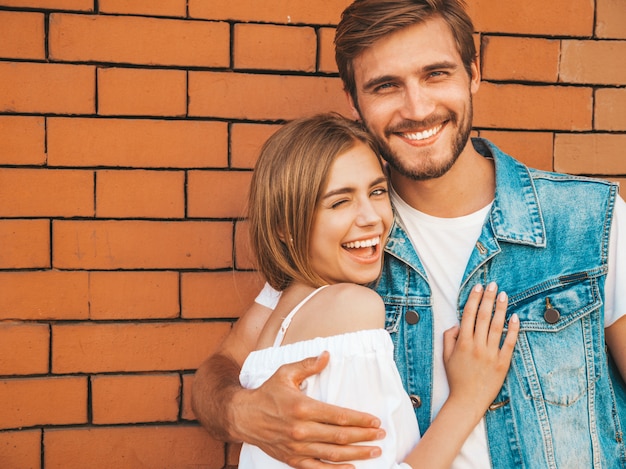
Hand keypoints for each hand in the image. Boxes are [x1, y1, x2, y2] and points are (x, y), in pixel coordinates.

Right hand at [231, 351, 384, 468]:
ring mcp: (297, 447)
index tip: (375, 421)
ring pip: (333, 454)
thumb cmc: (266, 393)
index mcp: (302, 407)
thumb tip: (327, 355)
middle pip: (340, 436)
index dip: (360, 419)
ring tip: (374, 452)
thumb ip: (308, 364)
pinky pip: (318, 468)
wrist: (243, 416)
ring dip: (356, 454)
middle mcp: (301, 430)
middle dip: (364, 436)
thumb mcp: (285, 373)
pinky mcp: (292, 459)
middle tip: (381, 435)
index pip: (338, 416)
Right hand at [443, 282, 518, 416]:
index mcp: (462, 343)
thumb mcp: (446, 356)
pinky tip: (515, 317)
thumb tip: (457, 324)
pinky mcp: (503, 363)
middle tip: (493, 285)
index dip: (474, 299)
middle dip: (488, 298)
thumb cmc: (456, 378)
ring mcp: (491, 354)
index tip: (478, 287)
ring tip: (504, 295)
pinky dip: (513, 329)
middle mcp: (477, 346)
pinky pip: (509, 343)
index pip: (469, 315)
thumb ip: (449, 337)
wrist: (467, 400)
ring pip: (497, 326)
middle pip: (484, 316)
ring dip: (501, 308)